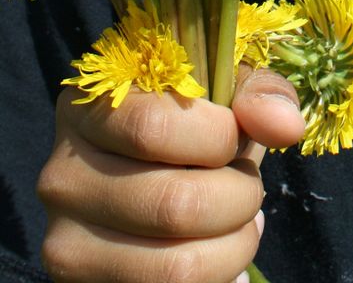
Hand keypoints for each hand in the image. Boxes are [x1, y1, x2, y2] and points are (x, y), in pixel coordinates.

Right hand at [37, 62, 305, 282]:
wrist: (149, 180)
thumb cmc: (193, 125)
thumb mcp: (223, 91)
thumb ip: (258, 94)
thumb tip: (287, 126)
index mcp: (89, 108)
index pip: (154, 128)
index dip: (218, 137)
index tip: (233, 136)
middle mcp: (63, 176)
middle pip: (174, 205)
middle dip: (239, 198)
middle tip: (246, 187)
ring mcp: (67, 243)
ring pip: (178, 267)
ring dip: (235, 246)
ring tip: (239, 224)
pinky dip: (217, 278)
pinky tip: (217, 252)